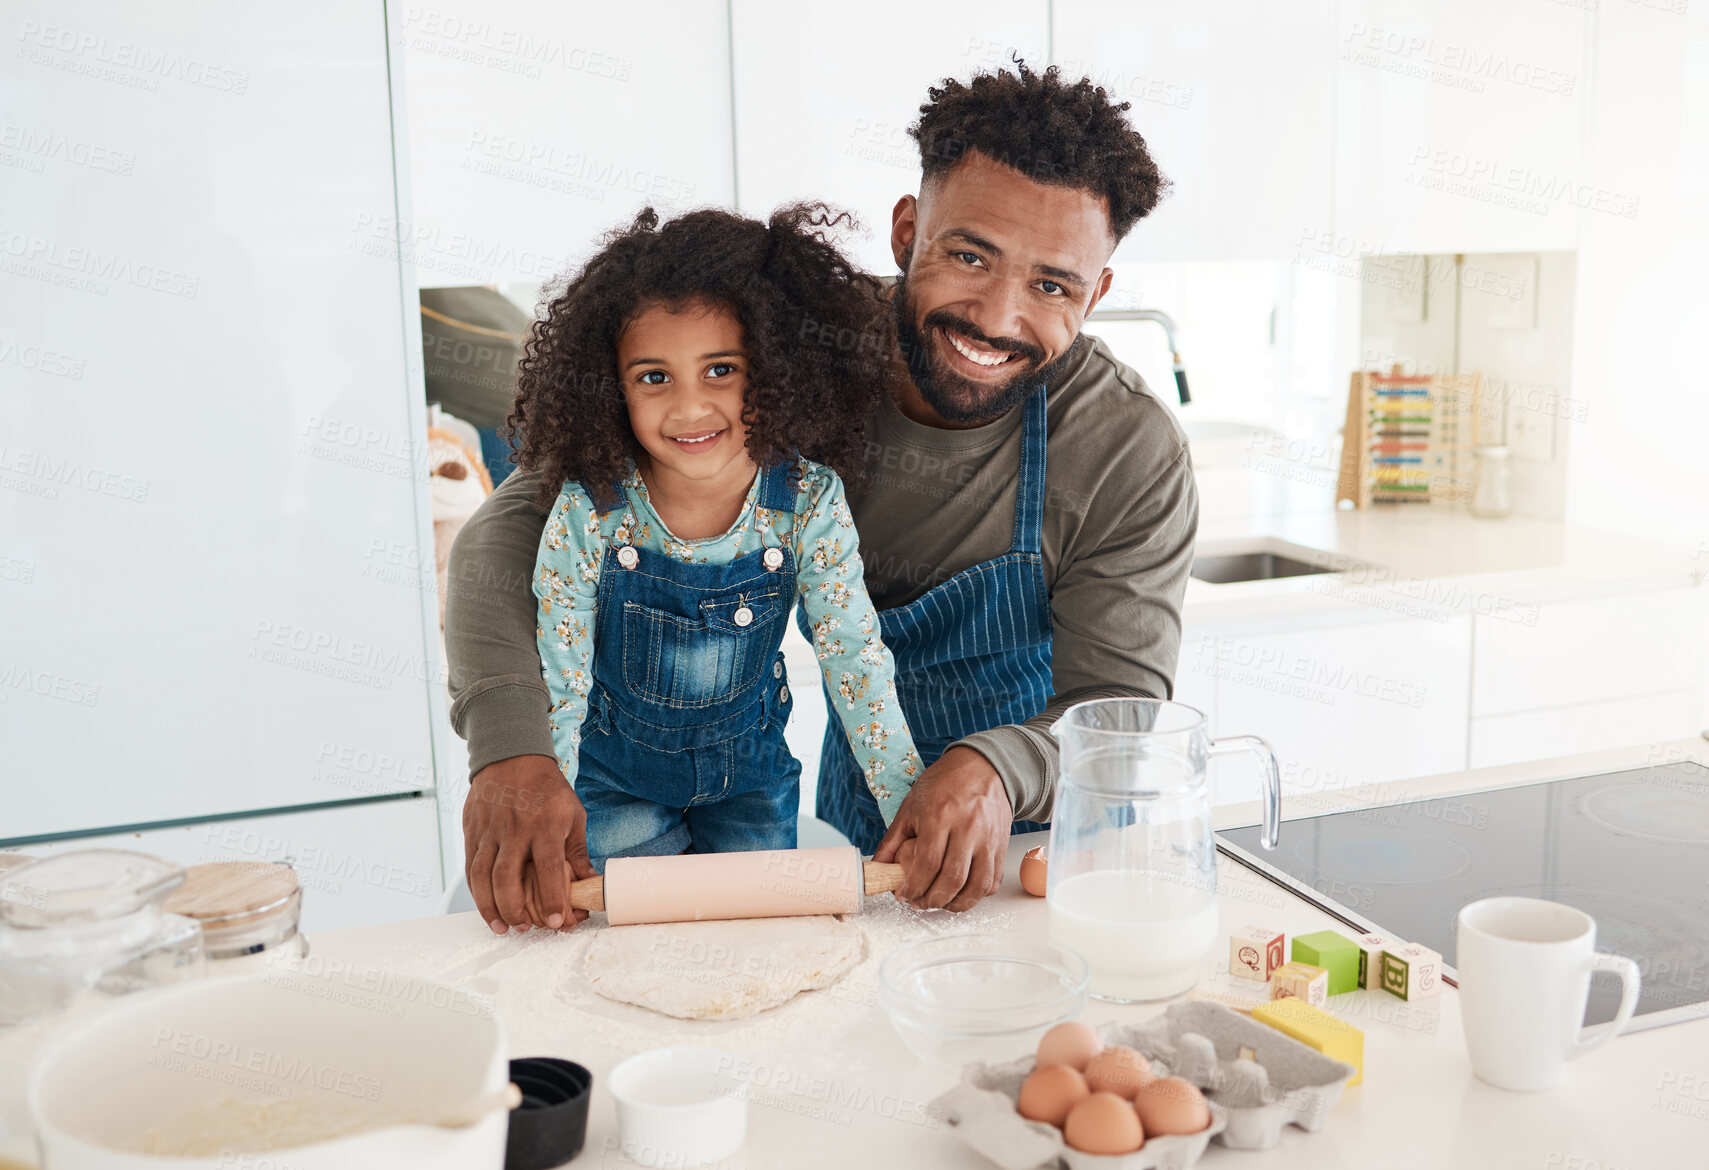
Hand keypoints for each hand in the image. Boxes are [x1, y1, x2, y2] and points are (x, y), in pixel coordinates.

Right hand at [463, 754, 595, 933]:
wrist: (512, 756)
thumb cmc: (547, 788)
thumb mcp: (573, 814)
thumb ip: (577, 852)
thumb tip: (589, 884)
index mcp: (545, 825)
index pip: (548, 868)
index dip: (552, 899)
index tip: (556, 922)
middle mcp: (515, 829)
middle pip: (507, 877)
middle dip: (514, 909)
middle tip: (523, 928)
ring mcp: (490, 830)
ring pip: (482, 875)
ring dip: (490, 907)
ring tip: (501, 926)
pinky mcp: (472, 830)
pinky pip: (470, 866)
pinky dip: (476, 891)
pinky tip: (486, 905)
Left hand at [872, 746, 1011, 911]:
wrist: (982, 767)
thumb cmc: (944, 783)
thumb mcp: (911, 805)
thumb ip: (893, 839)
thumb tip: (878, 866)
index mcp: (940, 815)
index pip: (928, 864)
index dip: (913, 887)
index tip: (903, 894)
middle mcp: (967, 828)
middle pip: (952, 880)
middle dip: (932, 900)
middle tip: (919, 902)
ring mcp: (988, 838)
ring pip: (976, 886)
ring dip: (956, 904)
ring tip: (940, 903)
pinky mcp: (1001, 845)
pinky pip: (992, 881)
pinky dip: (977, 895)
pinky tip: (961, 894)